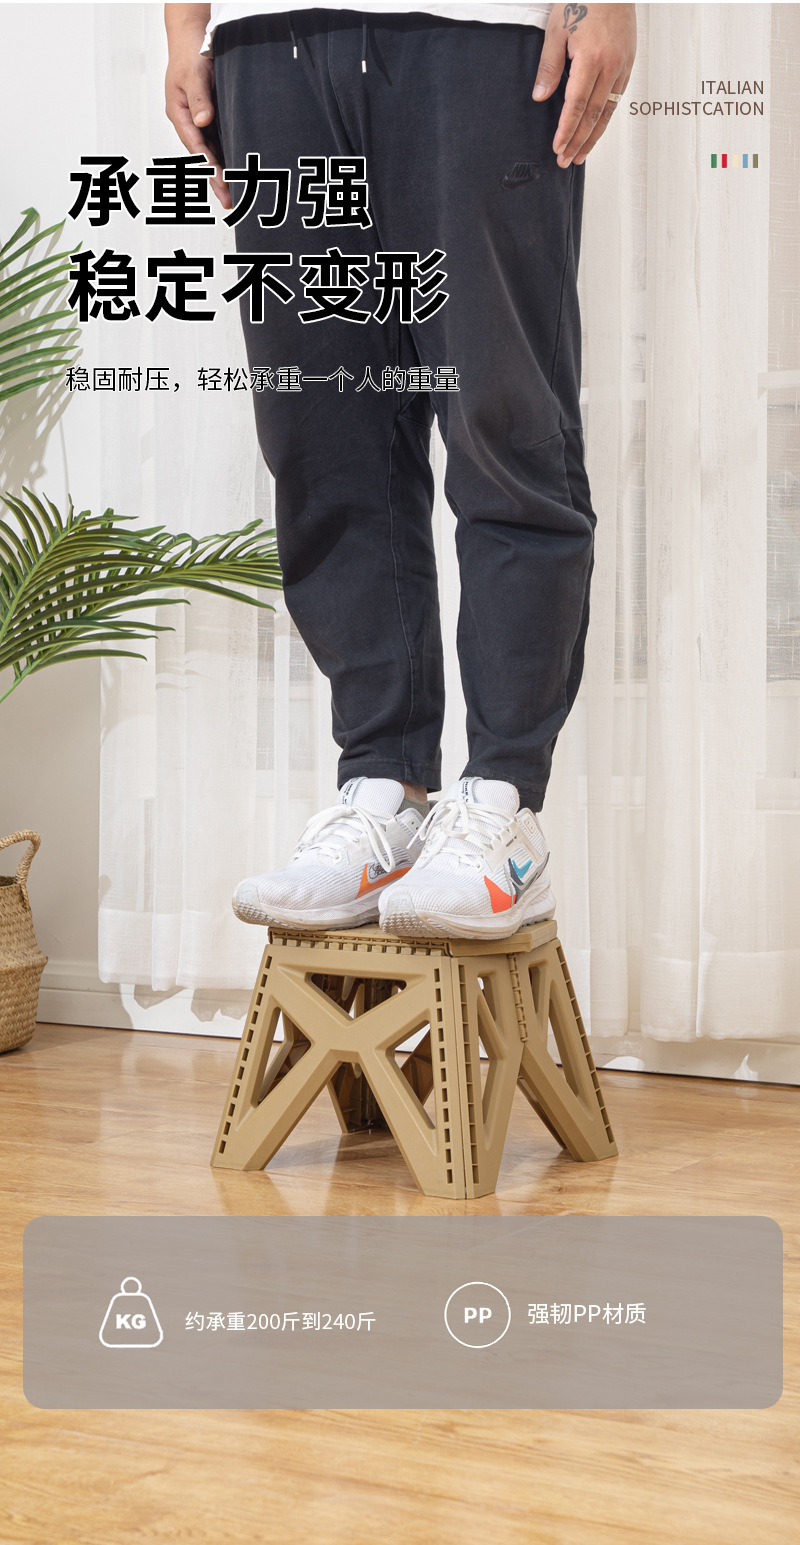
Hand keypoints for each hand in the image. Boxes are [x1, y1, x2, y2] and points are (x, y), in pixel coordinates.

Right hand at [164, 3, 231, 208]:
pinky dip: (228, 157)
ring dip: (222, 173)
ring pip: (211, 152)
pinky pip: (219, 142)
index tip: (220, 182)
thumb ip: (199, 98)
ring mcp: (199, 122)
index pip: (195, 146)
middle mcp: (189, 123)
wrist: (192, 40)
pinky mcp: (210, 119)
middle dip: (216, 179)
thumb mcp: (194, 74)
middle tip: (229, 200)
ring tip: (236, 195)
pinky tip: (239, 172)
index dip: (208, 166)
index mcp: (180, 115)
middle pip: (203, 156)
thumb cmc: (190, 55)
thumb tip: (203, 121)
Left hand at [532, 3, 636, 167]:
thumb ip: (549, 66)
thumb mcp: (557, 30)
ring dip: (593, 137)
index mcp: (591, 58)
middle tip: (566, 161)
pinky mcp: (628, 63)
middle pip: (593, 115)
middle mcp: (611, 65)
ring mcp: (622, 65)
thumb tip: (540, 97)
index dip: (566, 130)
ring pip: (607, 111)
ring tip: (580, 155)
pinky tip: (596, 130)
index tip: (558, 148)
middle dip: (578, 141)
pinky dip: (605, 118)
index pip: (576, 105)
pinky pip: (616, 98)